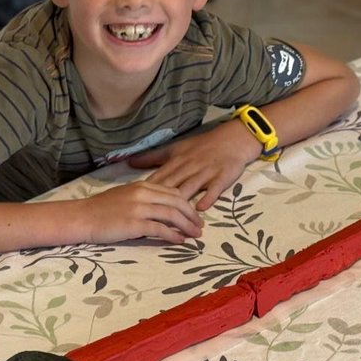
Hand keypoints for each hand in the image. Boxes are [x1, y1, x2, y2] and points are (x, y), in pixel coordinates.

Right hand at [79, 181, 203, 244]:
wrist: (82, 217)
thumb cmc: (101, 209)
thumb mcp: (125, 196)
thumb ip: (144, 198)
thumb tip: (162, 207)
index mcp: (142, 185)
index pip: (173, 192)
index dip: (187, 204)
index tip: (195, 214)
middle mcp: (143, 194)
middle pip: (177, 202)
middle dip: (192, 215)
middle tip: (200, 226)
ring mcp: (139, 208)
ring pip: (171, 215)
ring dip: (187, 226)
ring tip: (195, 235)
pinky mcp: (134, 224)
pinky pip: (160, 229)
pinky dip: (173, 235)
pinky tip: (180, 241)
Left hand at [127, 119, 256, 210]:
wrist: (232, 139)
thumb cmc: (201, 146)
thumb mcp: (175, 148)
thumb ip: (152, 157)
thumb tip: (128, 162)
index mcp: (175, 161)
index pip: (158, 179)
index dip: (145, 192)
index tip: (135, 206)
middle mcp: (188, 167)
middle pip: (172, 186)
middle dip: (160, 202)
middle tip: (148, 218)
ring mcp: (205, 172)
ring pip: (191, 188)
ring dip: (182, 205)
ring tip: (174, 221)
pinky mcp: (222, 177)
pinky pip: (214, 188)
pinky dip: (208, 197)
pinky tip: (201, 208)